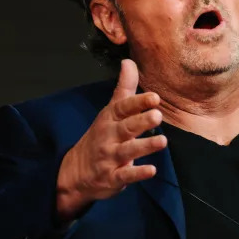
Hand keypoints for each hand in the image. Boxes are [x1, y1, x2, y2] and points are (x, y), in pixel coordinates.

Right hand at [55, 59, 167, 219]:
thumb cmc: (101, 136)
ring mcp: (110, 157)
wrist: (76, 171)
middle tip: (157, 115)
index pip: (123, 108)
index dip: (138, 102)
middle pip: (126, 127)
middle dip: (141, 121)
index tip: (154, 97)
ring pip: (128, 151)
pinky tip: (152, 170)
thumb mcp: (110, 111)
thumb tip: (129, 61)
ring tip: (163, 141)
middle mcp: (109, 136)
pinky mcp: (112, 177)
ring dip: (145, 146)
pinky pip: (125, 175)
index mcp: (110, 119)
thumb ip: (124, 89)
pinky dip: (137, 173)